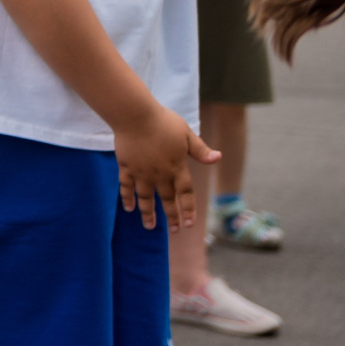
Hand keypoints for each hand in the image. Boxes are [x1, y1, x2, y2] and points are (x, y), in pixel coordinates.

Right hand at [112, 102, 214, 230]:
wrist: (135, 116)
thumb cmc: (162, 122)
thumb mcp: (186, 134)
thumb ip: (200, 150)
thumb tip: (218, 158)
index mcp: (177, 167)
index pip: (186, 193)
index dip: (188, 209)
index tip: (189, 223)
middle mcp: (160, 175)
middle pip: (167, 199)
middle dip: (171, 216)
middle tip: (174, 230)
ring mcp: (142, 173)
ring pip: (145, 198)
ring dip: (148, 213)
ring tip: (149, 226)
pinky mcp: (126, 167)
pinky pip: (126, 187)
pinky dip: (127, 198)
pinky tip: (128, 208)